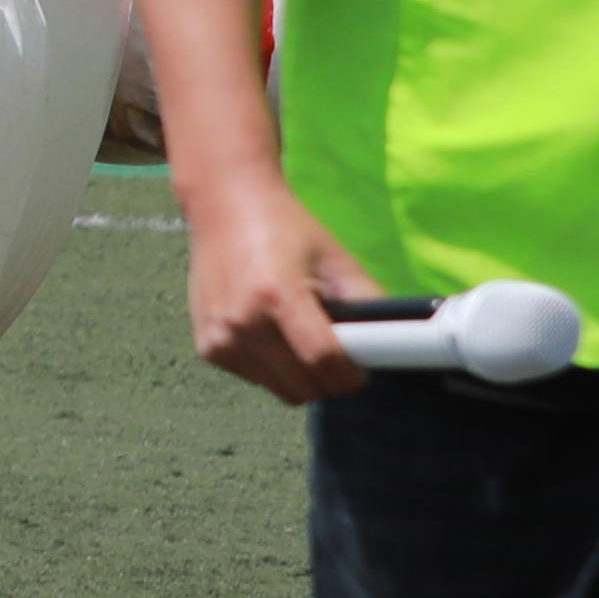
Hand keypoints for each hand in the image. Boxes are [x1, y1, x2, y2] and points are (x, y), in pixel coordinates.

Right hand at [178, 160, 376, 404]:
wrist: (224, 207)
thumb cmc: (284, 229)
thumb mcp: (336, 259)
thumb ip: (367, 302)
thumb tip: (391, 344)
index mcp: (277, 295)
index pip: (323, 360)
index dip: (351, 375)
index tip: (362, 370)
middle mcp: (242, 322)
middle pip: (304, 387)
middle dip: (329, 379)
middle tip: (334, 352)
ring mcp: (219, 337)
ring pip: (281, 390)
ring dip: (301, 377)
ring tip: (299, 339)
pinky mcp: (207, 346)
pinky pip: (256, 379)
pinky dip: (272, 369)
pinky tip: (269, 335)